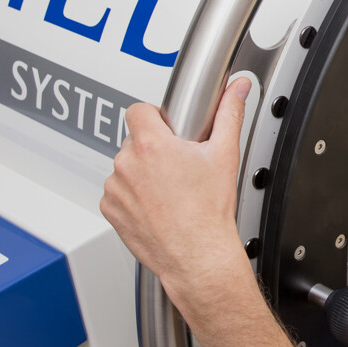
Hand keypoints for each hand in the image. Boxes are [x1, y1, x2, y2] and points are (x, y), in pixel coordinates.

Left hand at [101, 77, 252, 307]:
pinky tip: (156, 206)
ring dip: (141, 174)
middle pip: (134, 141)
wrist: (197, 256)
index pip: (138, 110)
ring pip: (125, 167)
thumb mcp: (224, 155)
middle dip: (153, 149)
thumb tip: (237, 89)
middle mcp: (127, 164)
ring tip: (168, 191)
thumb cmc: (208, 213)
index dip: (154, 116)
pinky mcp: (111, 210)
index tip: (167, 129)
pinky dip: (132, 197)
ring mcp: (115, 188)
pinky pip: (117, 193)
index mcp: (151, 145)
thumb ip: (229, 114)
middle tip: (177, 166)